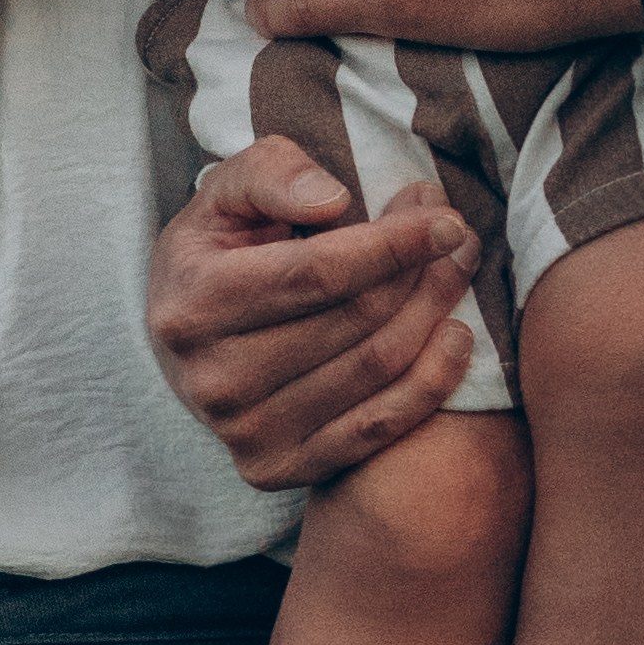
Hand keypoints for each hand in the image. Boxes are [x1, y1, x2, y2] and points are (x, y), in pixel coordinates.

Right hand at [148, 143, 483, 487]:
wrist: (184, 337)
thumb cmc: (219, 249)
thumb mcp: (226, 193)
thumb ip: (272, 175)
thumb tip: (333, 201)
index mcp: (195, 304)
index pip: (318, 273)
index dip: (392, 244)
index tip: (444, 219)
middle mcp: (214, 379)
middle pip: (356, 321)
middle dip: (422, 271)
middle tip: (459, 236)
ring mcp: (245, 433)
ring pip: (375, 369)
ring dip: (434, 313)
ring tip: (457, 270)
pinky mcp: (275, 469)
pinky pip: (375, 429)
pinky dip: (429, 383)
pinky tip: (455, 337)